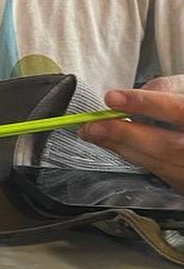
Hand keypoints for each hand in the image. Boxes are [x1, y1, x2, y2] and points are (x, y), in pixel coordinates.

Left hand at [81, 76, 183, 193]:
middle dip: (124, 134)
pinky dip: (130, 155)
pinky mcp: (182, 180)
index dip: (145, 103)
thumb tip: (136, 95)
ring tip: (94, 133)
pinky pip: (154, 169)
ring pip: (157, 162)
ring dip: (120, 147)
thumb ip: (164, 88)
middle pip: (165, 145)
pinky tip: (112, 144)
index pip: (178, 109)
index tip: (113, 98)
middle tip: (94, 125)